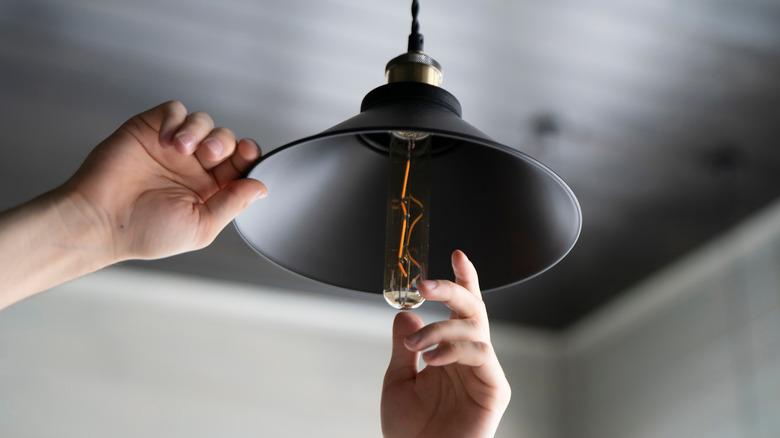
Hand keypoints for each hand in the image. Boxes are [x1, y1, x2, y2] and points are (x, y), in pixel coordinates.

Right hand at [64, 100, 266, 261]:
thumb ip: (233, 203)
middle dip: (225, 143)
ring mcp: (172, 147)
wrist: (102, 219)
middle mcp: (193, 166)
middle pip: (227, 139)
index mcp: (209, 189)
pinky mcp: (150, 129)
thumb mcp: (201, 226)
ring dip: (201, 131)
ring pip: (204, 121)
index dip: (249, 156)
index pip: (240, 165)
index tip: (248, 154)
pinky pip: (175, 110)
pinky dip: (178, 120)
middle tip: (210, 155)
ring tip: (183, 149)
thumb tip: (262, 186)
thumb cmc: (147, 231)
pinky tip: (168, 141)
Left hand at [381, 250, 510, 437]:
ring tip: (416, 348)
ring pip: (474, 327)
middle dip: (452, 289)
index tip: (456, 254)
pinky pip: (479, 353)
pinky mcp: (495, 388)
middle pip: (473, 309)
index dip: (463, 280)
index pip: (461, 310)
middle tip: (424, 284)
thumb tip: (406, 314)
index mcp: (451, 352)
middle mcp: (470, 357)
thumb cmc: (411, 431)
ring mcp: (484, 371)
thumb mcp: (398, 380)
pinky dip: (453, 349)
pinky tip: (432, 360)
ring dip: (441, 329)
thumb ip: (405, 346)